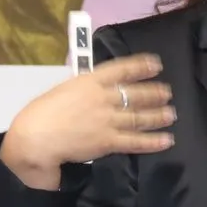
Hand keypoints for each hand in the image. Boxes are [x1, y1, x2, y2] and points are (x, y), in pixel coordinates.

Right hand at [0, 55, 174, 189]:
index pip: (121, 69)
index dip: (140, 66)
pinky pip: (135, 141)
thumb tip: (93, 90)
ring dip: (157, 115)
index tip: (155, 65)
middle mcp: (103, 98)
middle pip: (135, 94)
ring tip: (171, 114)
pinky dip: (152, 141)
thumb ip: (82, 90)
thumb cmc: (41, 112)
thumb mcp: (63, 90)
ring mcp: (107, 120)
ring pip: (139, 116)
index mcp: (89, 81)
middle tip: (167, 93)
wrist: (35, 137)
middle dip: (154, 93)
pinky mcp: (108, 141)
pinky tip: (166, 140)